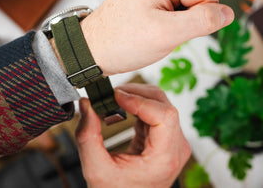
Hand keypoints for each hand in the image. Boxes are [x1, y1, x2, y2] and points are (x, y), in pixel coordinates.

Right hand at [75, 83, 190, 187]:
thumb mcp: (96, 169)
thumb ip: (88, 136)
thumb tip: (87, 104)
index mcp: (165, 158)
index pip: (164, 115)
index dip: (140, 101)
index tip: (116, 96)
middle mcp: (175, 148)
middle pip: (164, 105)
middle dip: (137, 94)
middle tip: (111, 94)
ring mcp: (173, 142)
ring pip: (160, 104)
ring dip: (137, 97)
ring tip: (114, 99)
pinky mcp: (165, 137)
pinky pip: (155, 111)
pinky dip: (138, 104)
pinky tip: (122, 106)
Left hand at [81, 0, 233, 74]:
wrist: (91, 49)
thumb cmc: (118, 41)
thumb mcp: (166, 34)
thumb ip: (203, 21)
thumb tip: (228, 13)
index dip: (196, 20)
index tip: (169, 29)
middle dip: (185, 22)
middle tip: (158, 31)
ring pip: (188, 7)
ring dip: (176, 24)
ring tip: (150, 30)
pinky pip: (175, 10)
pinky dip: (167, 24)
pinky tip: (148, 28)